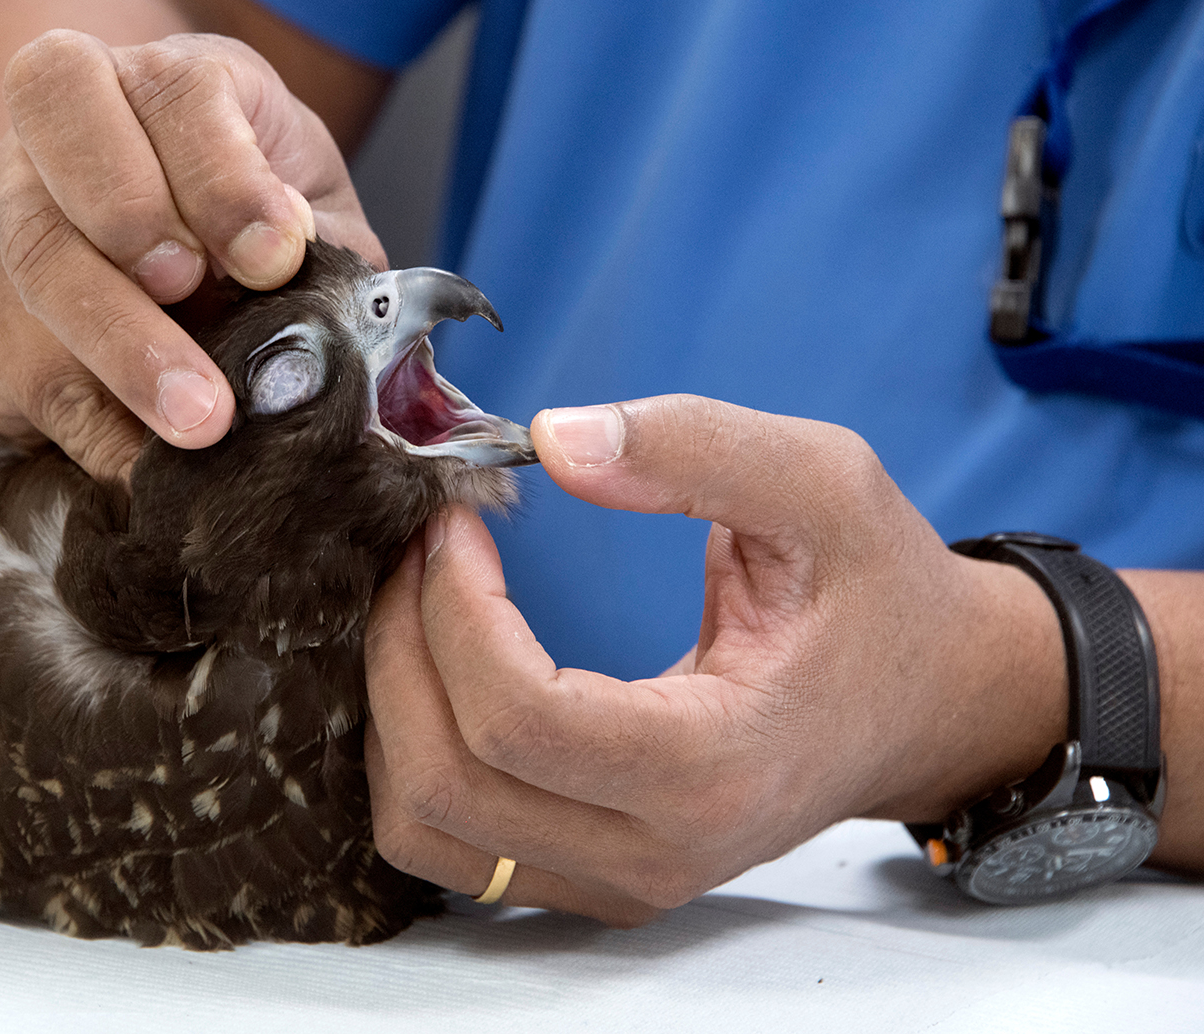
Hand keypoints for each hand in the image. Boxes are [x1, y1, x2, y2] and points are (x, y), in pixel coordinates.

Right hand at [0, 29, 380, 480]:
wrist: (135, 237)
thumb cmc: (243, 215)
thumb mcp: (304, 204)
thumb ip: (323, 243)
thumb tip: (331, 311)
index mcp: (152, 82)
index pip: (173, 96)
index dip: (223, 179)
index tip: (278, 256)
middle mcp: (50, 136)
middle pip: (66, 173)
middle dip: (142, 257)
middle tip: (217, 318)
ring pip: (32, 274)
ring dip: (120, 355)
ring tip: (199, 422)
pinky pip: (17, 373)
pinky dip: (89, 425)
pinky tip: (149, 462)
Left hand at [363, 394, 1066, 923]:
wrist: (929, 704)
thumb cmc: (880, 594)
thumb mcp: (822, 483)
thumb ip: (692, 447)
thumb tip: (551, 439)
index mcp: (714, 767)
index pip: (517, 716)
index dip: (455, 606)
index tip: (457, 520)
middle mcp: (658, 852)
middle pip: (447, 781)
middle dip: (401, 647)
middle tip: (421, 551)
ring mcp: (621, 882)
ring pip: (426, 827)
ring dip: (392, 708)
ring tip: (423, 607)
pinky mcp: (595, 880)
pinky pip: (449, 843)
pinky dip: (413, 756)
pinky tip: (441, 670)